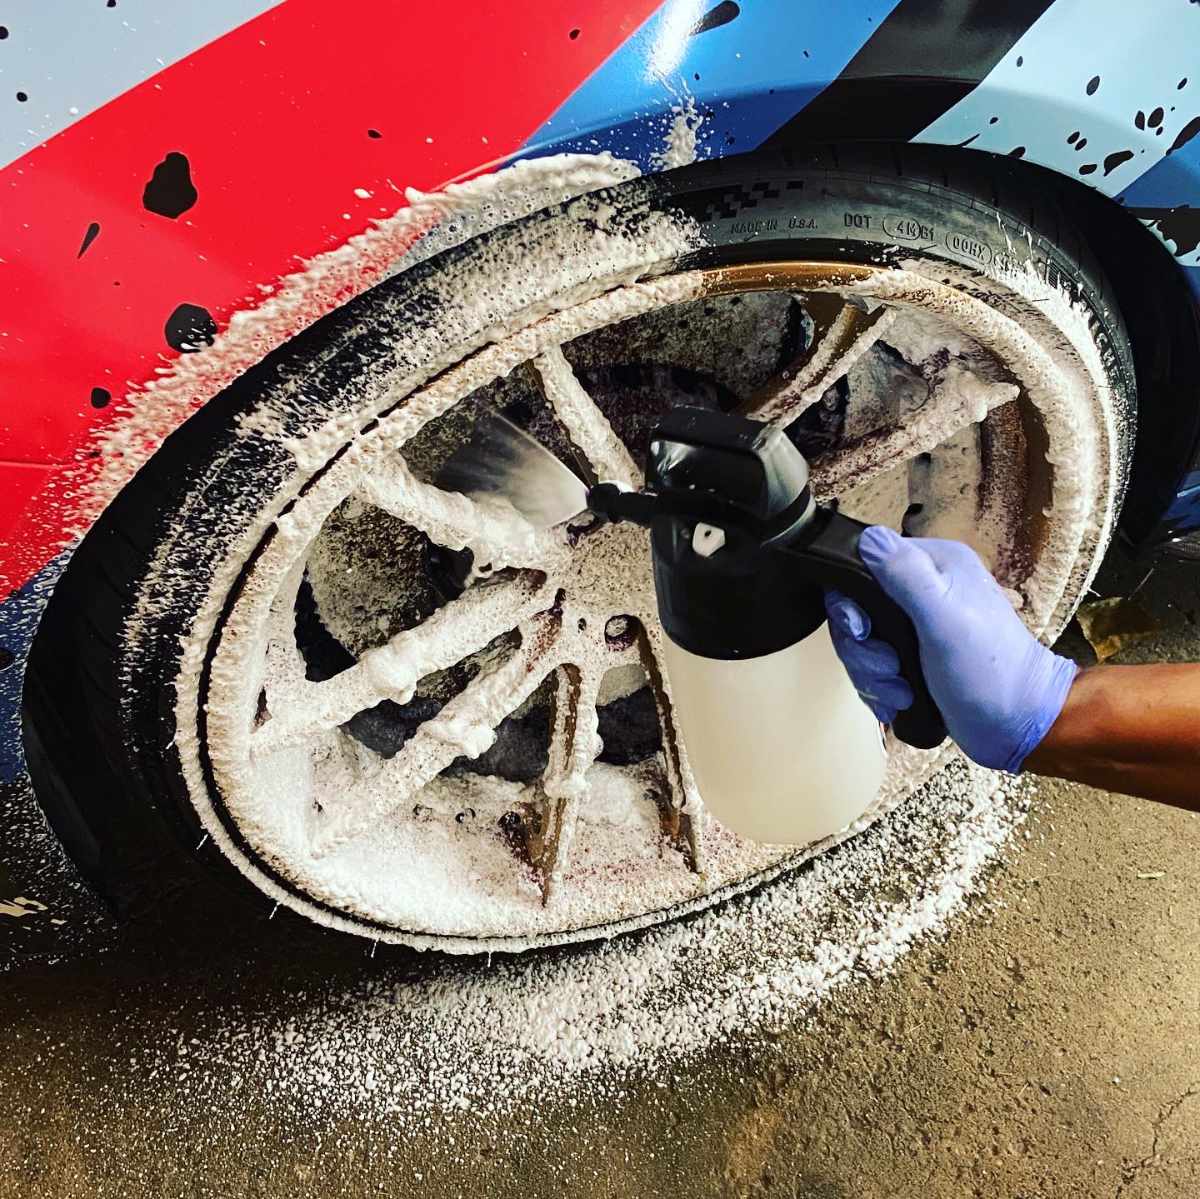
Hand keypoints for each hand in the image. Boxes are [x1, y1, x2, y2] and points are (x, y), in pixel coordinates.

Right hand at [824, 525, 1078, 772]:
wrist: (1016, 725)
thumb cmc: (990, 672)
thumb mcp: (945, 619)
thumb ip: (906, 575)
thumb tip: (868, 538)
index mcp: (935, 566)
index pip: (864, 564)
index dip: (853, 601)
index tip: (864, 631)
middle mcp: (924, 589)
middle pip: (857, 610)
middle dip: (864, 649)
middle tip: (888, 667)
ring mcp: (917, 626)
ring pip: (862, 644)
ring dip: (872, 675)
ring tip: (901, 691)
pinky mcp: (912, 657)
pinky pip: (871, 668)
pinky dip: (880, 689)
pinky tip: (901, 700)